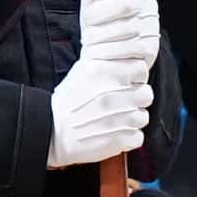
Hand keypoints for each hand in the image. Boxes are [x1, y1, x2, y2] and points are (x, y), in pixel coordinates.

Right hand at [46, 52, 152, 168]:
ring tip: (116, 119)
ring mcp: (120, 118)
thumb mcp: (81, 70)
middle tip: (123, 103)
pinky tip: (115, 133)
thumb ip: (105, 61)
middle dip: (136, 99)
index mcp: (107, 74)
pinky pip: (137, 137)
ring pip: (143, 117)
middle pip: (146, 94)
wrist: (51, 131)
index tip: (128, 82)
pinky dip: (128, 138)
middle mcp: (116, 94)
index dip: (136, 76)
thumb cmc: (65, 102)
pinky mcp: (120, 139)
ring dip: (132, 119)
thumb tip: (123, 56)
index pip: (140, 69)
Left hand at [77, 0, 158, 71]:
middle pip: (126, 3)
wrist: (102, 60)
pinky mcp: (150, 52)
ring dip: (99, 36)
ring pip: (124, 29)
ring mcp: (151, 29)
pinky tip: (101, 53)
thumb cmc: (98, 24)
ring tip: (92, 40)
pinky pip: (125, 49)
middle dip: (99, 14)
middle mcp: (148, 6)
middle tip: (88, 23)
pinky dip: (106, 52)